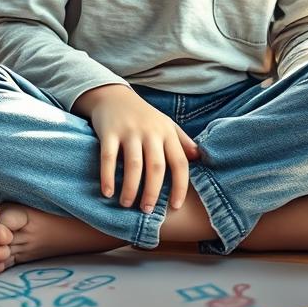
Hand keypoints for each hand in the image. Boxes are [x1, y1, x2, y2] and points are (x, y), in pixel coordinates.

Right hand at [88, 86, 200, 213]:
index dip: (180, 186)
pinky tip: (107, 192)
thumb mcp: (166, 125)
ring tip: (126, 204)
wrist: (114, 96)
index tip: (175, 206)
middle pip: (156, 167)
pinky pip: (108, 158)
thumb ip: (182, 141)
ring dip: (130, 188)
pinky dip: (107, 176)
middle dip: (152, 192)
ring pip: (133, 164)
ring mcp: (129, 131)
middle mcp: (150, 132)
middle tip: (146, 210)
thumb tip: (200, 157)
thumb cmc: (144, 117)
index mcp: (167, 132)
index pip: (179, 162)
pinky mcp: (109, 132)